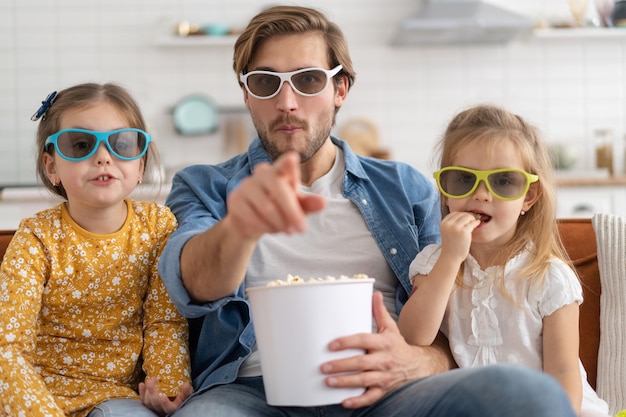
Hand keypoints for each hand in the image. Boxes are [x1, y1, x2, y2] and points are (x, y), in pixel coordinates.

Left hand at [138, 377, 193, 415]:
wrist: (172, 404)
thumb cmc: (180, 400)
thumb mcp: (185, 397)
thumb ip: (186, 392)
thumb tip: (186, 384)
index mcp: (172, 408)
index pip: (168, 408)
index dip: (164, 403)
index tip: (163, 395)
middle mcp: (161, 410)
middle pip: (155, 403)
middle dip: (152, 391)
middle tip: (152, 380)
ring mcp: (153, 408)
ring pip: (147, 402)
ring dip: (147, 390)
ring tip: (150, 380)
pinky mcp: (148, 405)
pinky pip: (142, 400)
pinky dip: (141, 392)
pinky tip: (142, 384)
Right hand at [225, 151, 325, 239]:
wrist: (252, 221)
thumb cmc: (280, 208)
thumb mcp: (298, 206)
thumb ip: (310, 204)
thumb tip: (323, 203)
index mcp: (280, 171)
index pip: (284, 165)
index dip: (287, 163)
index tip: (293, 158)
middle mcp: (262, 173)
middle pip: (279, 192)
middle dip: (293, 213)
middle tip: (302, 229)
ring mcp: (246, 185)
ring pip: (266, 207)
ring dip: (280, 223)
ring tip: (286, 229)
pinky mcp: (235, 199)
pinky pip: (252, 216)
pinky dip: (264, 227)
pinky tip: (269, 229)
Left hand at [320, 292, 449, 408]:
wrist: (418, 367)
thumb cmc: (398, 346)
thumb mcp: (391, 328)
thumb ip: (379, 312)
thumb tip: (374, 293)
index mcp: (384, 342)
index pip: (363, 340)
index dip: (347, 342)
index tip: (331, 345)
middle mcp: (384, 360)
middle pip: (361, 363)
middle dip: (341, 365)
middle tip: (324, 367)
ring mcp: (384, 377)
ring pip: (363, 380)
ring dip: (345, 382)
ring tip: (329, 382)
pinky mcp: (384, 390)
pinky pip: (370, 397)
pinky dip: (358, 401)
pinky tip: (344, 401)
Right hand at [439, 211, 479, 262]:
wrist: (451, 256)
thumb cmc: (451, 245)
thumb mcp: (447, 231)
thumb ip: (453, 223)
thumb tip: (466, 215)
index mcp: (443, 223)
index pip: (454, 213)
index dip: (462, 214)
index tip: (467, 218)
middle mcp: (448, 224)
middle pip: (461, 214)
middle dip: (468, 216)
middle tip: (473, 219)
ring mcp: (456, 227)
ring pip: (467, 217)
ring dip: (472, 219)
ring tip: (475, 222)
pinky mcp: (464, 232)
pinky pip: (472, 223)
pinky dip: (476, 222)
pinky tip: (478, 223)